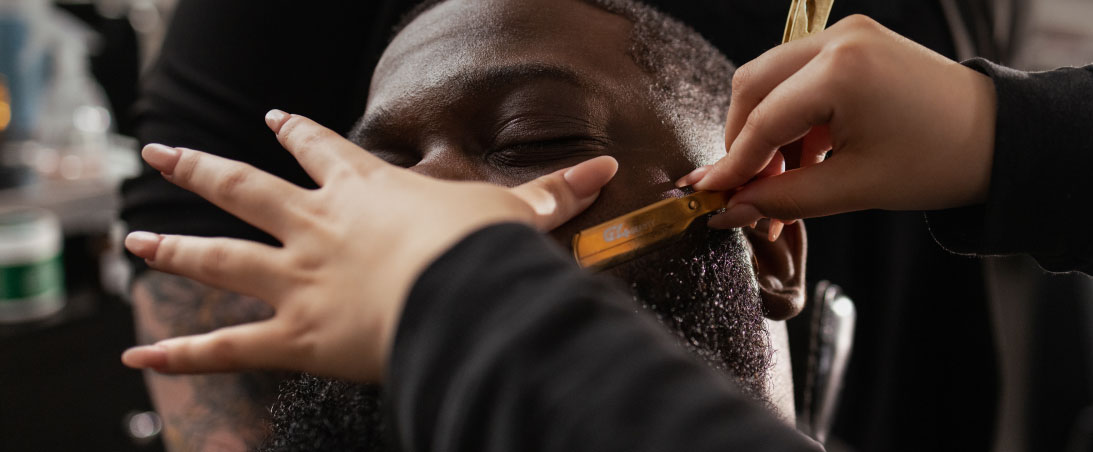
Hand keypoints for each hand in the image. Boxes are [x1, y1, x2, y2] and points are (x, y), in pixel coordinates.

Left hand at [121, 110, 617, 381]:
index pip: (320, 151)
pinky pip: (226, 348)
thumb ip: (553, 195)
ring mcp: (295, 279)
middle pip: (243, 189)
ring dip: (174, 250)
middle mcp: (316, 226)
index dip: (296, 134)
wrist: (453, 291)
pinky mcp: (291, 335)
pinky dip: (182, 354)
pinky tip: (140, 353)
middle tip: (160, 151)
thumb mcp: (514, 216)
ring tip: (137, 242)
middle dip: (200, 169)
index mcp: (363, 191)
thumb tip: (606, 170)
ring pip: (219, 258)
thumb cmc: (479, 250)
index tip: (272, 120)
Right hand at [679, 15, 996, 226]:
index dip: (733, 163)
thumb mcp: (854, 188)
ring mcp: (848, 35)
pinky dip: (792, 115)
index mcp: (842, 70)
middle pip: (755, 86)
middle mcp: (839, 40)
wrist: (999, 138)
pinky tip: (802, 159)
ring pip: (773, 78)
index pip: (763, 119)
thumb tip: (730, 210)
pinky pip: (801, 75)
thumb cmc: (939, 162)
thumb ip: (783, 199)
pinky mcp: (856, 42)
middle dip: (743, 141)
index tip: (708, 194)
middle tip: (743, 190)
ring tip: (777, 182)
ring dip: (766, 129)